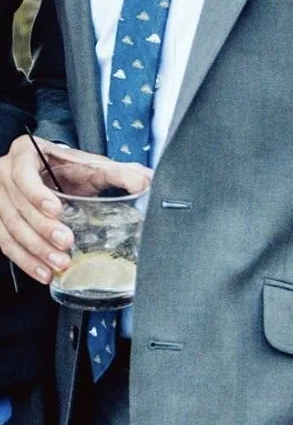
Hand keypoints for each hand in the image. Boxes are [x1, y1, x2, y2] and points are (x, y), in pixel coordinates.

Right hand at [0, 136, 151, 284]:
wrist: (48, 173)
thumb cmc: (67, 169)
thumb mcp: (91, 165)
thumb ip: (119, 172)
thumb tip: (147, 181)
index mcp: (25, 153)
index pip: (24, 174)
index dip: (37, 193)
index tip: (57, 209)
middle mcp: (5, 174)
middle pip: (18, 206)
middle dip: (42, 229)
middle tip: (65, 243)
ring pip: (10, 229)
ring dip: (35, 250)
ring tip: (59, 263)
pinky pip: (6, 245)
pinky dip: (25, 261)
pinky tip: (43, 272)